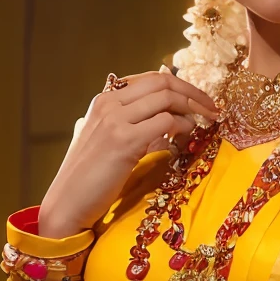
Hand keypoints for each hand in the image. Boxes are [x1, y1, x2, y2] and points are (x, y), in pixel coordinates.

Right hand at [38, 68, 219, 236]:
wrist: (67, 202)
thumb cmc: (89, 178)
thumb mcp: (107, 141)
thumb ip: (130, 124)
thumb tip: (166, 119)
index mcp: (104, 100)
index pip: (150, 78)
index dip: (181, 86)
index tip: (199, 100)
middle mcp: (108, 104)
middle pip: (162, 82)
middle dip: (193, 92)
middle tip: (212, 108)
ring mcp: (115, 120)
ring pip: (166, 97)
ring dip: (193, 108)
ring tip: (205, 122)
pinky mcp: (124, 141)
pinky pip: (165, 122)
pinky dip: (183, 126)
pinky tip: (187, 137)